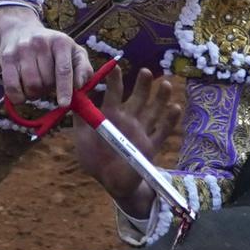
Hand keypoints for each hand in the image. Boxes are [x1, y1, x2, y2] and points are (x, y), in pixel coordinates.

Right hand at [0, 3, 96, 108]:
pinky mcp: (6, 58)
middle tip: (48, 84)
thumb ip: (83, 68)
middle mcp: (40, 43)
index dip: (64, 89)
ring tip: (36, 85)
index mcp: (61, 42)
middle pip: (46, 81)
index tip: (64, 104)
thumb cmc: (53, 47)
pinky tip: (23, 93)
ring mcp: (21, 50)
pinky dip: (18, 97)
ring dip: (35, 93)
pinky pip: (12, 88)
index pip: (63, 70)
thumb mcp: (74, 52)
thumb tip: (80, 85)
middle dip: (49, 89)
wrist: (21, 29)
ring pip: (30, 86)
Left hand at [70, 67, 187, 212]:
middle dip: (143, 85)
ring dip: (160, 98)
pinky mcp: (150, 146)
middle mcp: (129, 120)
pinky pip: (162, 132)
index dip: (115, 81)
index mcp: (112, 116)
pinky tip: (176, 108)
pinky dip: (169, 121)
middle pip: (138, 98)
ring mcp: (141, 132)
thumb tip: (73, 99)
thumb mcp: (82, 139)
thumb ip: (80, 120)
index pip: (114, 94)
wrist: (111, 182)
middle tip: (146, 71)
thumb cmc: (95, 159)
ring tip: (166, 85)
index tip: (115, 67)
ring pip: (153, 111)